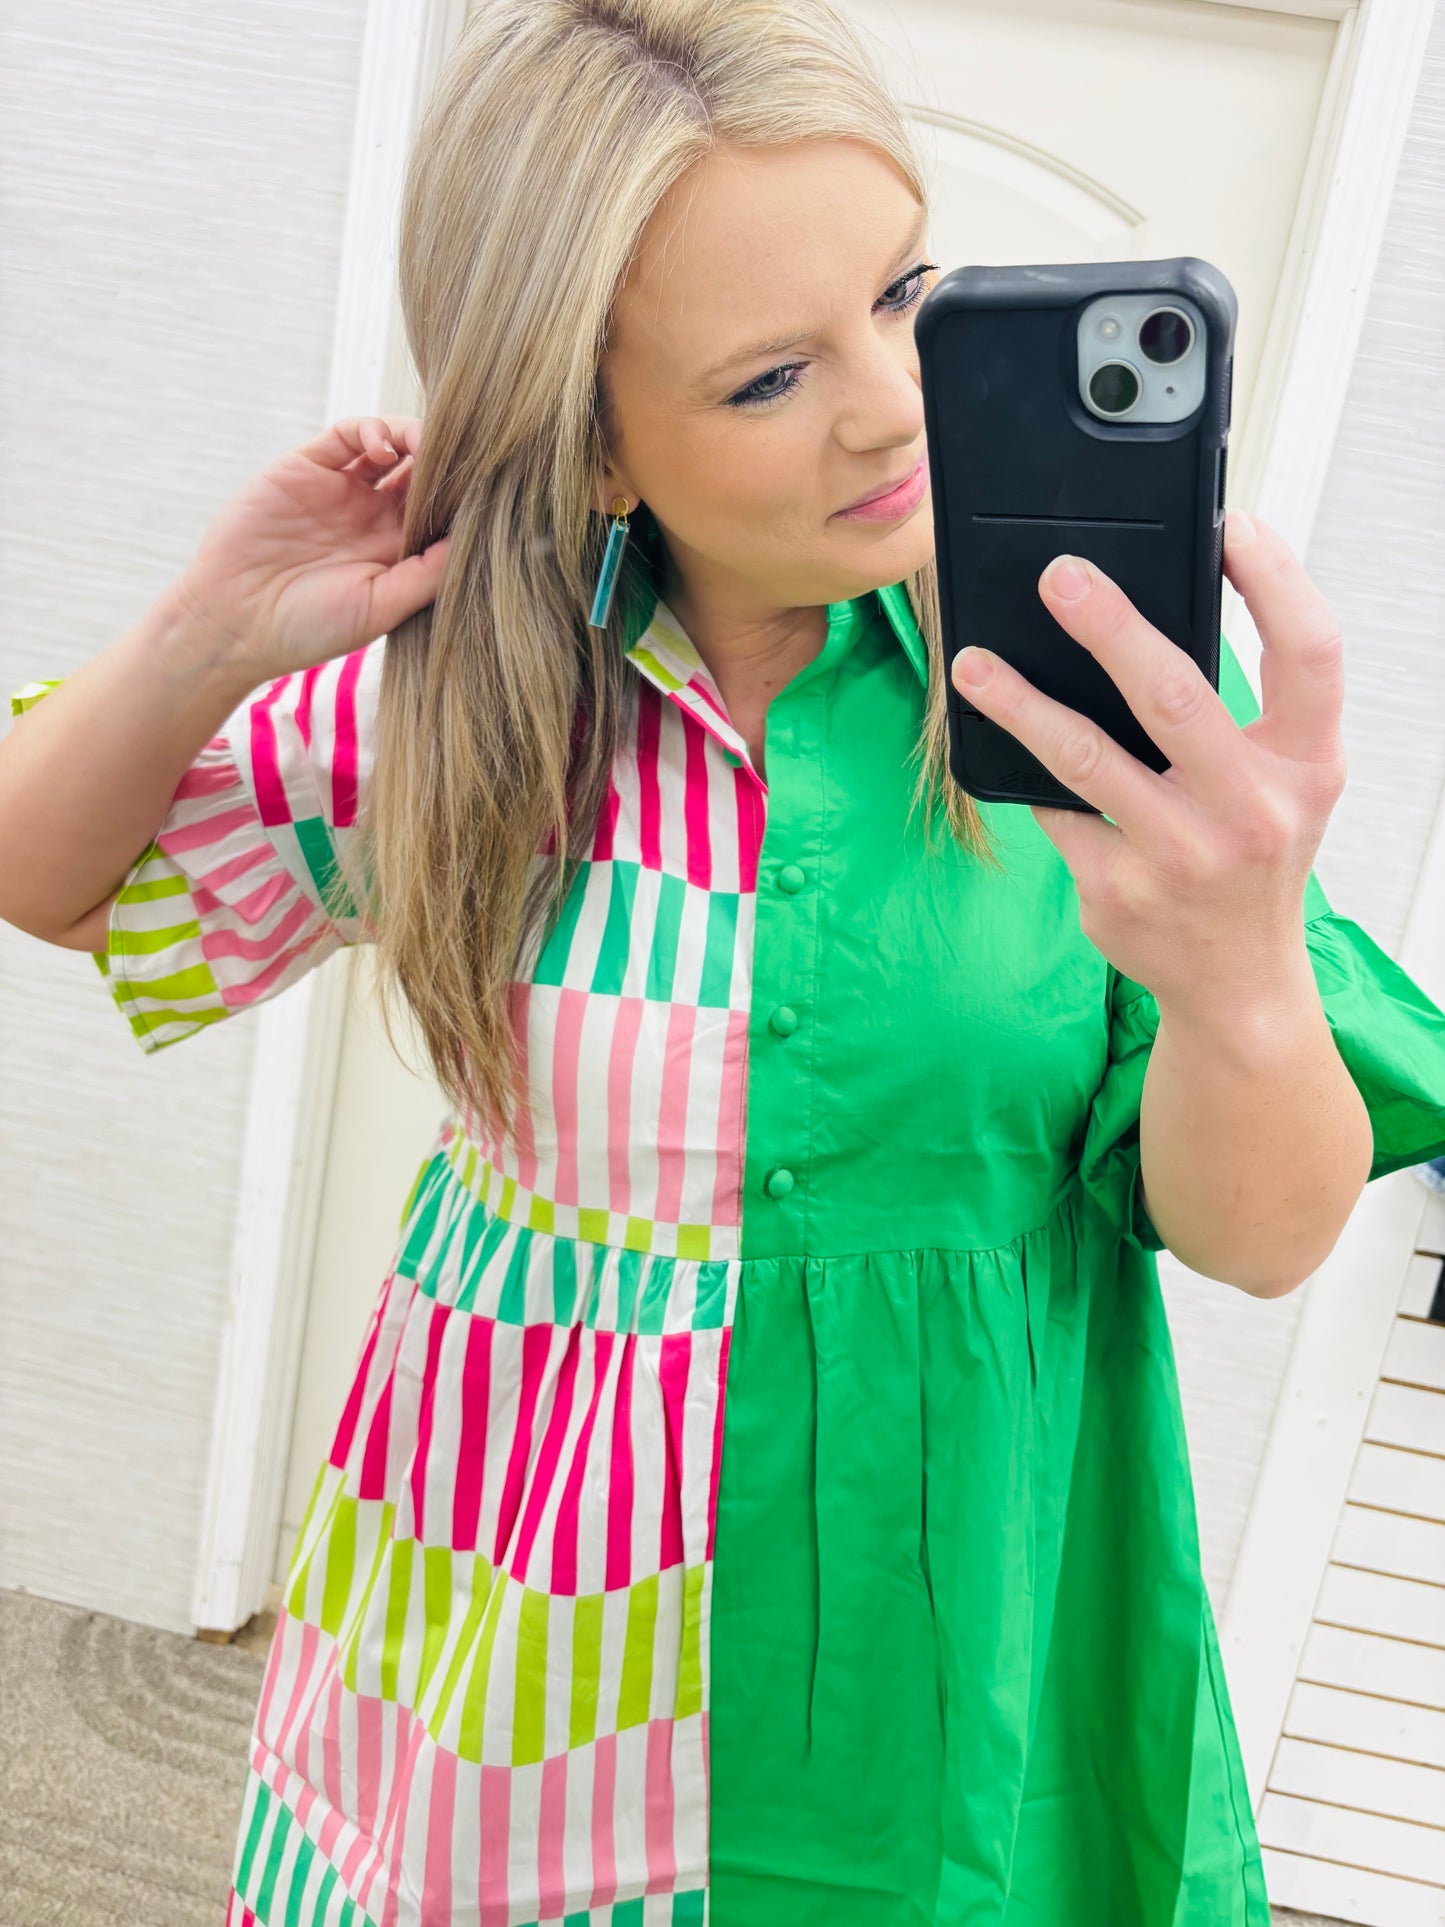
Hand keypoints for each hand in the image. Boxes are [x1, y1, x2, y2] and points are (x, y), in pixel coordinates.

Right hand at [171, 415, 450, 683]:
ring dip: (415, 437)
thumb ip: (427, 574)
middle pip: (423, 472)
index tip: (487, 490)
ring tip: (427, 446)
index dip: (464, 496)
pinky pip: (348, 434)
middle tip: (464, 458)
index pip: (444, 511)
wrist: (235, 622)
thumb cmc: (310, 629)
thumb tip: (474, 539)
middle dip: (446, 461)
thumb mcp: (381, 608)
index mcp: (397, 551)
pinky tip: (385, 448)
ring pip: (391, 446)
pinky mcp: (307, 467)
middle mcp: (373, 517)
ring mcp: (341, 490)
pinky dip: (373, 429)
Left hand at [949, 510, 1347, 1019]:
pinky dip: (1023, 772)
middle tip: (1057, 578)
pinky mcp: (1118, 892)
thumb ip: (1248, 712)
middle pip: (1174, 695)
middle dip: (1109, 628)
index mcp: (1308, 764)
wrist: (1238, 984)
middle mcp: (1250, 810)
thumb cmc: (1254, 857)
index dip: (1276, 577)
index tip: (1225, 524)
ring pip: (1086, 759)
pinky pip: (1056, 811)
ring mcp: (1181, 856)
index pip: (1312, 651)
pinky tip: (992, 741)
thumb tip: (1147, 614)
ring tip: (972, 665)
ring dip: (1021, 704)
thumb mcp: (1286, 783)